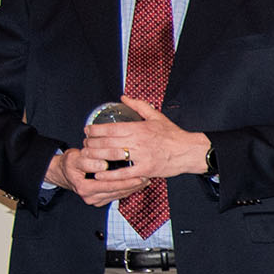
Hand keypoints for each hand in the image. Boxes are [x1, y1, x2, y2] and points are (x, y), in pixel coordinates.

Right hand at [43, 148, 149, 205]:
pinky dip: (128, 189)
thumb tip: (103, 165)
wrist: (65, 172)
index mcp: (84, 187)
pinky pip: (118, 195)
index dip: (124, 179)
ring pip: (119, 194)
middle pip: (117, 191)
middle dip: (133, 184)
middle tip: (147, 176)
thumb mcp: (75, 158)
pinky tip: (138, 183)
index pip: (109, 185)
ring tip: (146, 179)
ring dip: (133, 187)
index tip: (137, 174)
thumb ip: (88, 162)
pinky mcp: (101, 199)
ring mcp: (96, 200)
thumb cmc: (71, 163)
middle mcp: (90, 197)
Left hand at [81, 96, 209, 179]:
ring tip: (88, 156)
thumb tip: (123, 98)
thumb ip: (138, 106)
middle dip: (92, 143)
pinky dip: (110, 175)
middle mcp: (139, 141)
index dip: (95, 129)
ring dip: (97, 156)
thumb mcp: (157, 116)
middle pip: (108, 142)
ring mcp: (142, 156)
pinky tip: (100, 174)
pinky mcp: (146, 170)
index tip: (87, 130)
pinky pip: (124, 173)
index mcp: (140, 128)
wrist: (189, 151)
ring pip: (113, 156)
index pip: (111, 128)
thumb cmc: (173, 135)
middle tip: (84, 143)